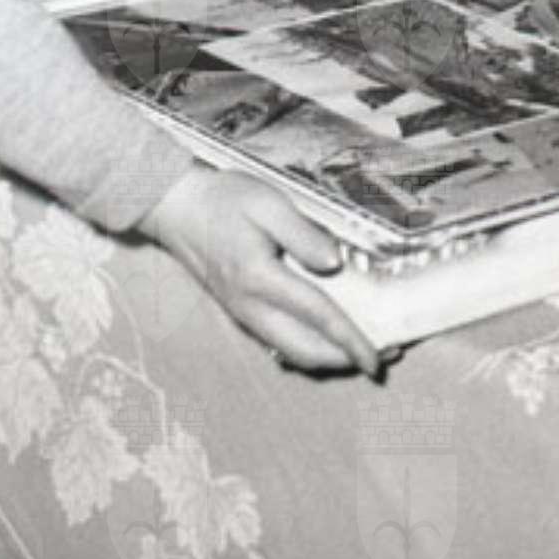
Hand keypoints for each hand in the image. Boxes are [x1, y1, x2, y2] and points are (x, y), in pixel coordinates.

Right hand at [143, 166, 382, 376]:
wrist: (176, 208)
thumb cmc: (224, 199)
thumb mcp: (267, 202)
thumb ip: (303, 234)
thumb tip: (336, 263)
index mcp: (261, 279)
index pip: (318, 316)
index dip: (352, 340)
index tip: (379, 358)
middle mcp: (251, 307)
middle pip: (305, 349)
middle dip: (346, 360)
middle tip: (383, 355)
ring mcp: (243, 314)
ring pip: (291, 352)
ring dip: (328, 358)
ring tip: (361, 350)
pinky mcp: (239, 312)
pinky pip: (278, 342)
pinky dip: (307, 348)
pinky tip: (326, 337)